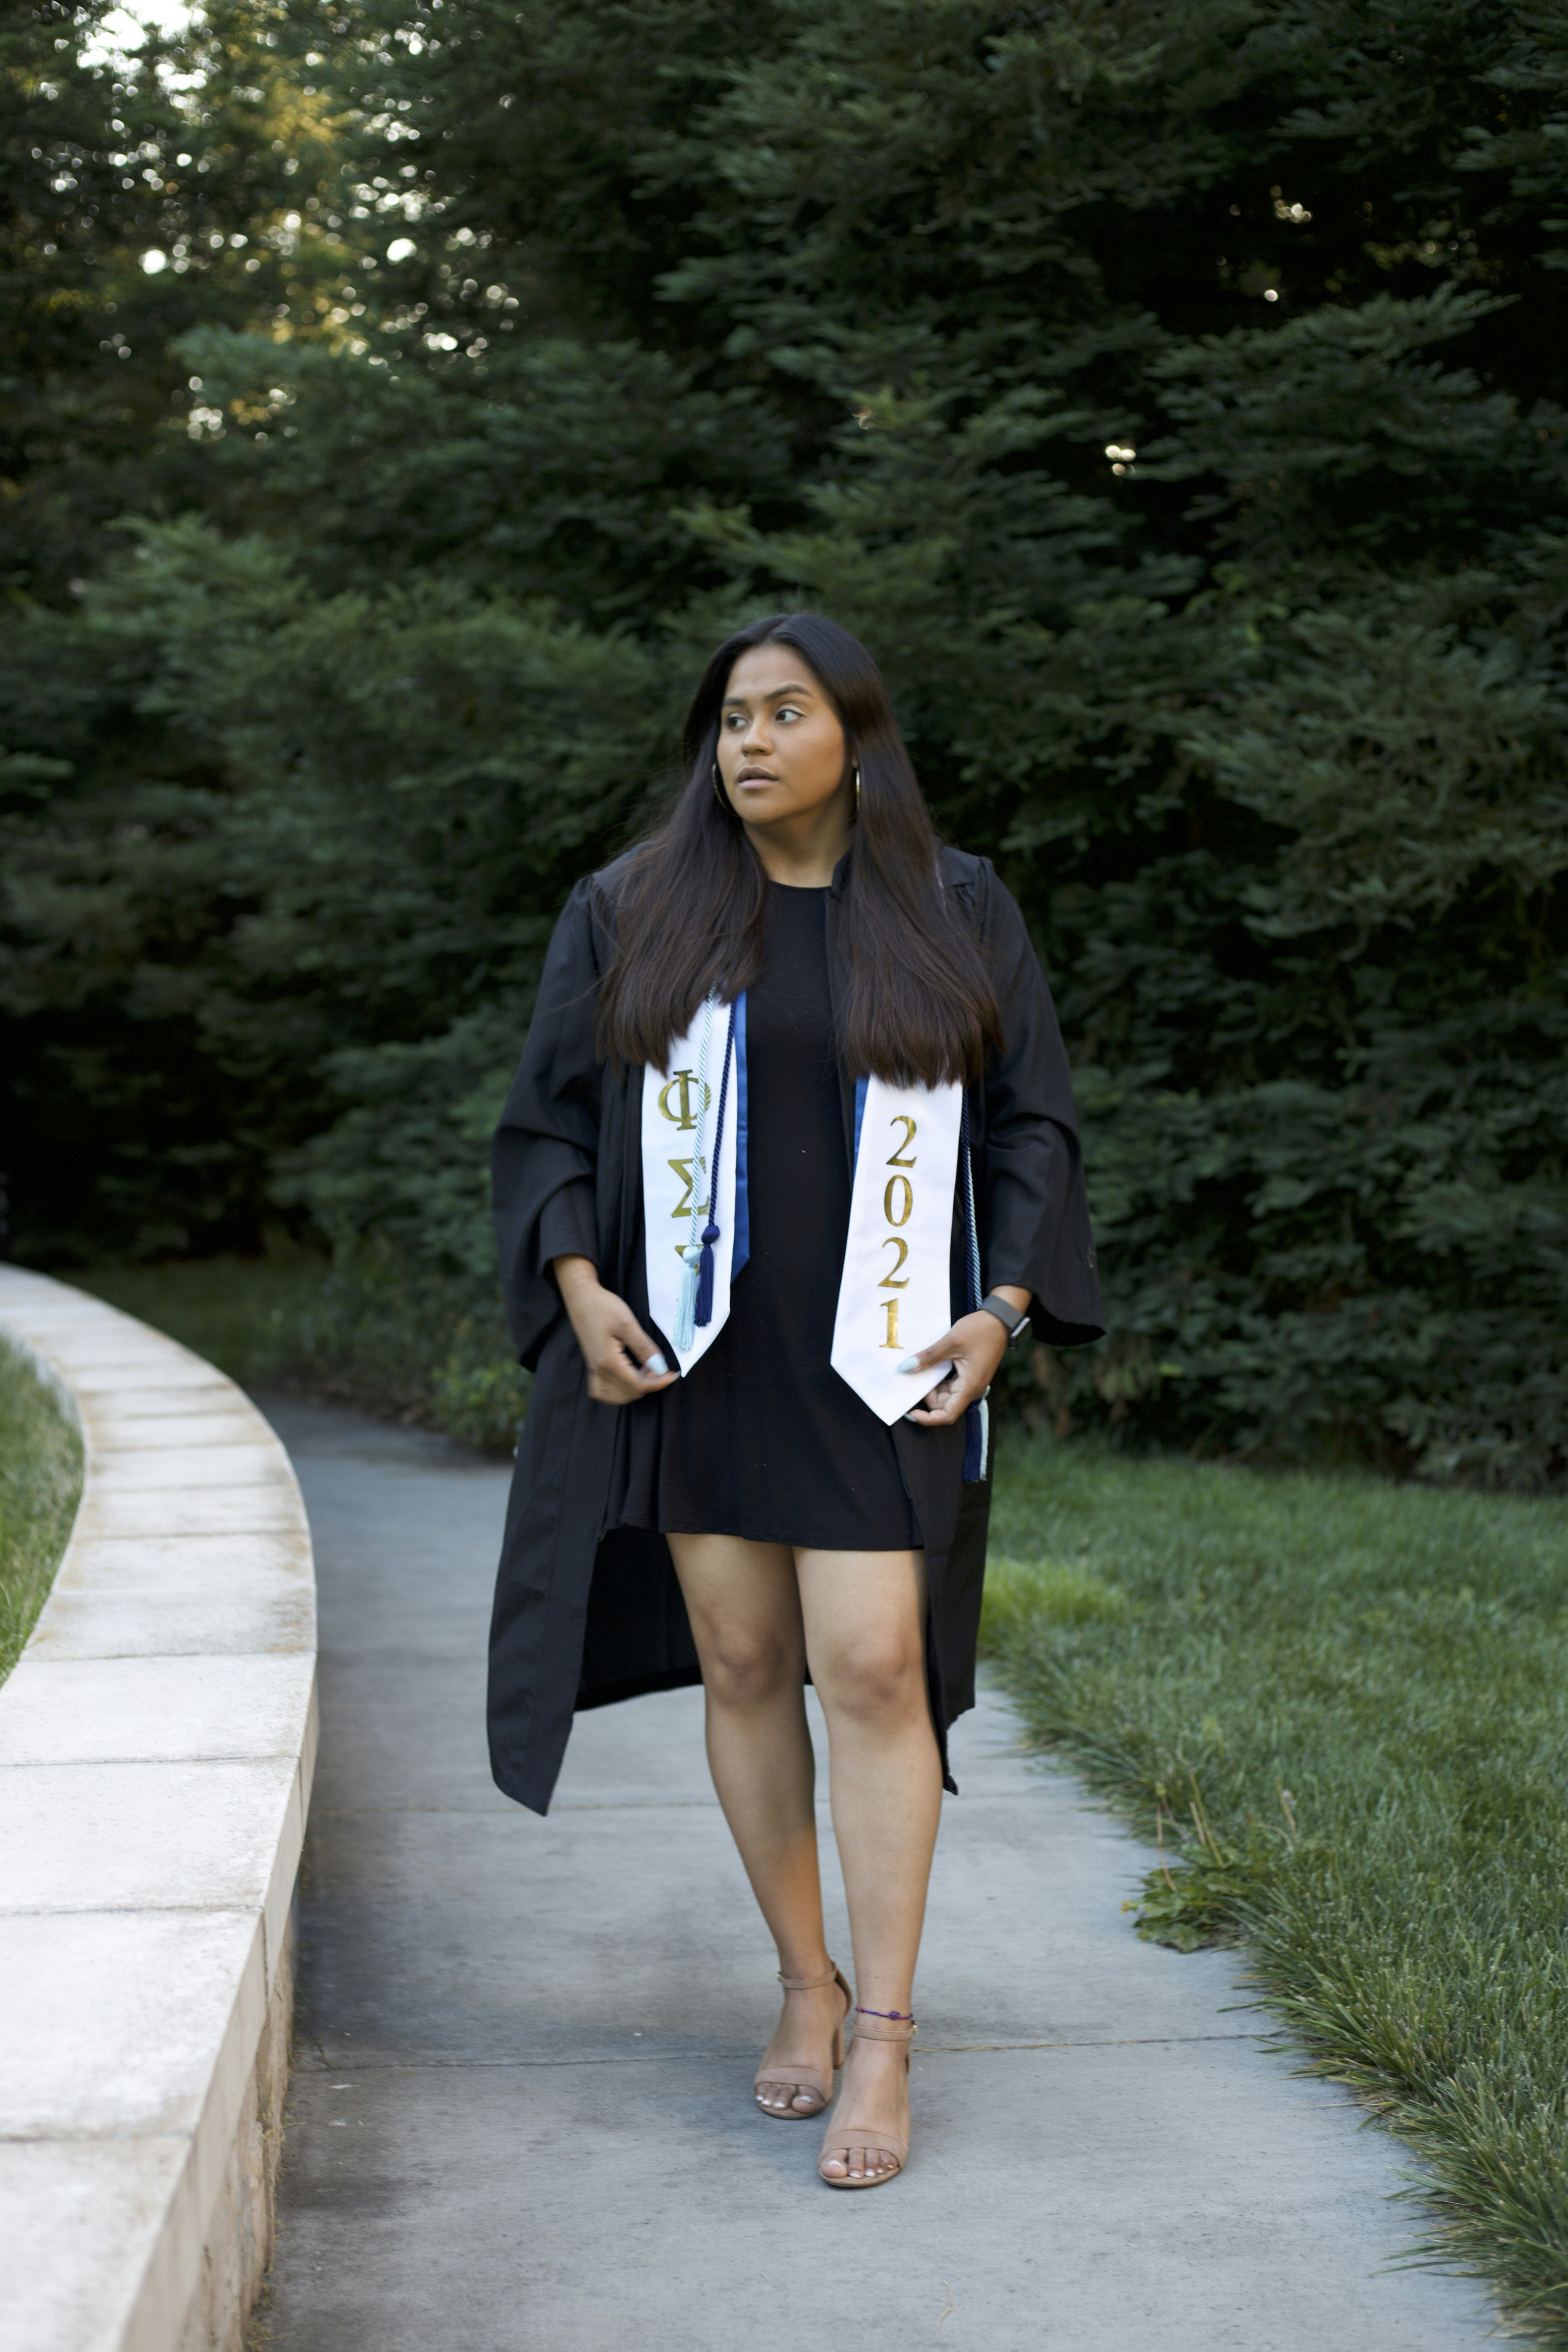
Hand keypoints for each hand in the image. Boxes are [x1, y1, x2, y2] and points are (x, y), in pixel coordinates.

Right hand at [552, 1255, 677, 1404]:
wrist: (580, 1297)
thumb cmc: (602, 1306)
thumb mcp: (627, 1323)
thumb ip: (643, 1348)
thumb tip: (659, 1366)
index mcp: (608, 1362)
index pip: (637, 1385)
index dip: (658, 1382)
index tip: (672, 1374)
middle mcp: (599, 1370)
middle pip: (628, 1392)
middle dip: (648, 1384)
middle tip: (659, 1365)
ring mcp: (594, 1369)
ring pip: (616, 1395)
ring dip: (634, 1388)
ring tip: (645, 1370)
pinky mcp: (592, 1365)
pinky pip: (603, 1390)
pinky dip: (619, 1390)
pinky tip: (629, 1377)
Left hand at [902, 1288, 1028, 1426]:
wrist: (1000, 1319)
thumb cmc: (981, 1330)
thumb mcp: (951, 1341)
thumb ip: (929, 1357)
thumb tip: (906, 1368)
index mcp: (970, 1386)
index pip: (947, 1415)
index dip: (928, 1418)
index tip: (910, 1412)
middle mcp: (972, 1390)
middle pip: (943, 1405)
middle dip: (927, 1395)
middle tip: (915, 1374)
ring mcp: (970, 1384)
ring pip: (945, 1395)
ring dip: (931, 1386)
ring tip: (923, 1366)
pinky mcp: (968, 1376)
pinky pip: (949, 1385)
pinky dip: (938, 1379)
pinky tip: (931, 1364)